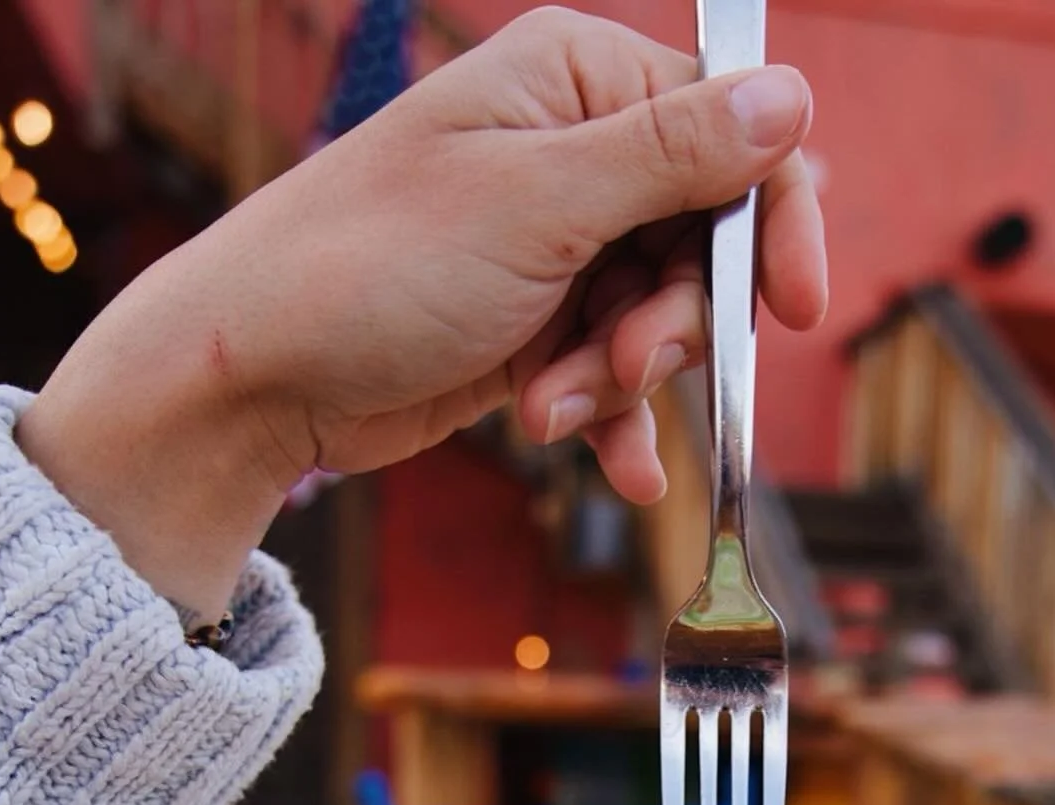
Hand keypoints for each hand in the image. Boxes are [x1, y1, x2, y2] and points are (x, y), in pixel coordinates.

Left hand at [19, 7, 825, 614]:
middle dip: (675, 322)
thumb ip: (672, 156)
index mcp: (577, 81)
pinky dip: (617, 422)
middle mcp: (576, 154)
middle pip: (706, 241)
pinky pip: (619, 375)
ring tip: (551, 409)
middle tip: (624, 366)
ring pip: (664, 321)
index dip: (774, 218)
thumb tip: (792, 97)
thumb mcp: (536, 204)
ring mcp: (558, 247)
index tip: (796, 306)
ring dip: (624, 381)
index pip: (735, 133)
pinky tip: (623, 473)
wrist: (258, 376)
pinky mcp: (539, 328)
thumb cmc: (373, 265)